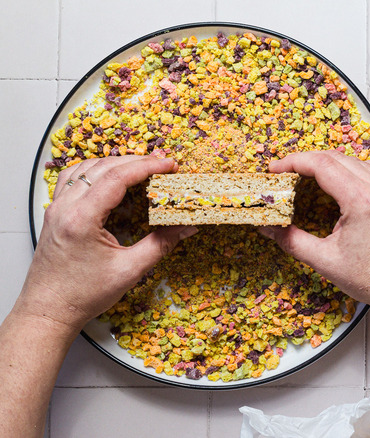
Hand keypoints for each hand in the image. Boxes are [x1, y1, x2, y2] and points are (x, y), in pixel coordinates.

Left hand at [19, 156, 196, 330]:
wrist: (49, 311)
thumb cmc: (83, 295)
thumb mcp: (130, 270)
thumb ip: (161, 244)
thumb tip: (186, 227)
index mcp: (82, 219)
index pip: (117, 177)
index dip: (147, 166)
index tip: (170, 165)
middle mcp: (65, 208)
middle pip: (103, 167)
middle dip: (136, 161)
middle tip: (163, 165)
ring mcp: (57, 208)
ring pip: (85, 168)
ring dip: (115, 163)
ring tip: (141, 168)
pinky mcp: (55, 213)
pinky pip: (72, 178)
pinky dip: (95, 171)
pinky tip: (109, 178)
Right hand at [263, 150, 369, 316]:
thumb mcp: (325, 262)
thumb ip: (292, 241)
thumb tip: (270, 228)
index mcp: (362, 200)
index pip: (321, 163)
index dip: (294, 161)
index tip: (277, 168)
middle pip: (337, 157)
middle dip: (308, 162)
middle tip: (288, 174)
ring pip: (357, 159)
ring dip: (332, 163)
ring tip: (313, 178)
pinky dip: (356, 169)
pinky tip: (346, 183)